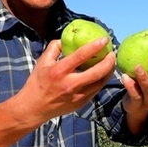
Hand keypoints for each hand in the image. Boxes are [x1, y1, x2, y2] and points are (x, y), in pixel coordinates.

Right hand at [0, 37, 115, 146]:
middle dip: (109, 62)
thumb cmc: (38, 83)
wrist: (34, 108)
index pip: (81, 56)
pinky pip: (96, 90)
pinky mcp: (81, 103)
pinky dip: (102, 81)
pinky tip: (104, 74)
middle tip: (113, 53)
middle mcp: (70, 84)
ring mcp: (77, 96)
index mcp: (59, 71)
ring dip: (109, 72)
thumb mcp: (42, 62)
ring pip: (100, 83)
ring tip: (111, 62)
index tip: (104, 39)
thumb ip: (54, 48)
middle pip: (97, 72)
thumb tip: (65, 38)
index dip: (95, 46)